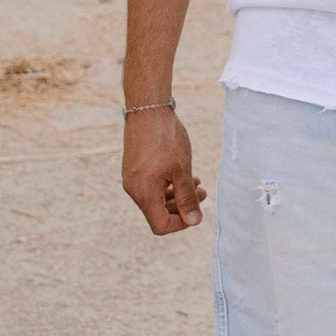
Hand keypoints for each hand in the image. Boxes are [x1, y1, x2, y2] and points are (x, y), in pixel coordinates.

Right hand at [121, 103, 205, 231]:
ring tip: (197, 183)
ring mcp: (132, 179)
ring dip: (177, 195)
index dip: (181, 223)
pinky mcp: (133, 169)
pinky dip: (167, 185)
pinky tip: (183, 174)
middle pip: (158, 213)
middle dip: (182, 208)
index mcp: (144, 194)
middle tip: (203, 194)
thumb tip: (194, 221)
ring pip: (156, 199)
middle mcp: (134, 190)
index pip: (161, 225)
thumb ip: (187, 198)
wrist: (148, 110)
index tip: (196, 210)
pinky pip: (151, 186)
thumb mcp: (182, 170)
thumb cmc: (166, 139)